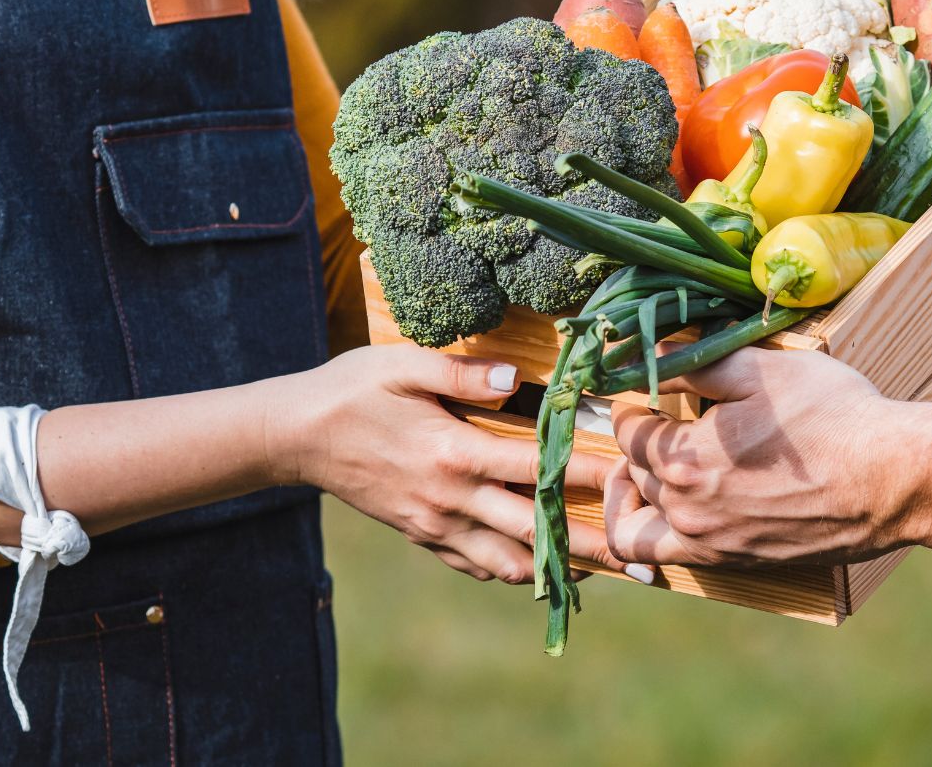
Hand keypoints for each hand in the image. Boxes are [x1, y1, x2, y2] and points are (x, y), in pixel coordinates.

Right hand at [271, 345, 645, 583]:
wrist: (295, 436)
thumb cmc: (352, 390)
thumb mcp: (403, 365)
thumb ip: (462, 372)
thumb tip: (515, 378)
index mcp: (452, 453)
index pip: (534, 469)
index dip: (585, 476)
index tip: (628, 480)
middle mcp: (450, 498)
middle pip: (533, 531)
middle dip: (588, 544)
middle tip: (636, 553)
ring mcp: (435, 525)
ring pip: (508, 562)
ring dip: (554, 566)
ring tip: (599, 566)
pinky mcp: (422, 536)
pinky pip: (476, 564)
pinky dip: (512, 568)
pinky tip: (540, 561)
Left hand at [603, 347, 915, 565]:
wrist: (892, 481)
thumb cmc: (834, 417)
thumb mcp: (762, 370)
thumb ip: (695, 362)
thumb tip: (647, 351)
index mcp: (682, 458)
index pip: (628, 429)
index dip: (634, 403)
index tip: (647, 392)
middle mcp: (686, 509)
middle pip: (633, 472)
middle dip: (636, 444)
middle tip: (655, 420)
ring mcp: (708, 543)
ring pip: (633, 528)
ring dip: (627, 498)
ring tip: (641, 475)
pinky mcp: (734, 563)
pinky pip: (665, 561)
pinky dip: (653, 539)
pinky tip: (673, 514)